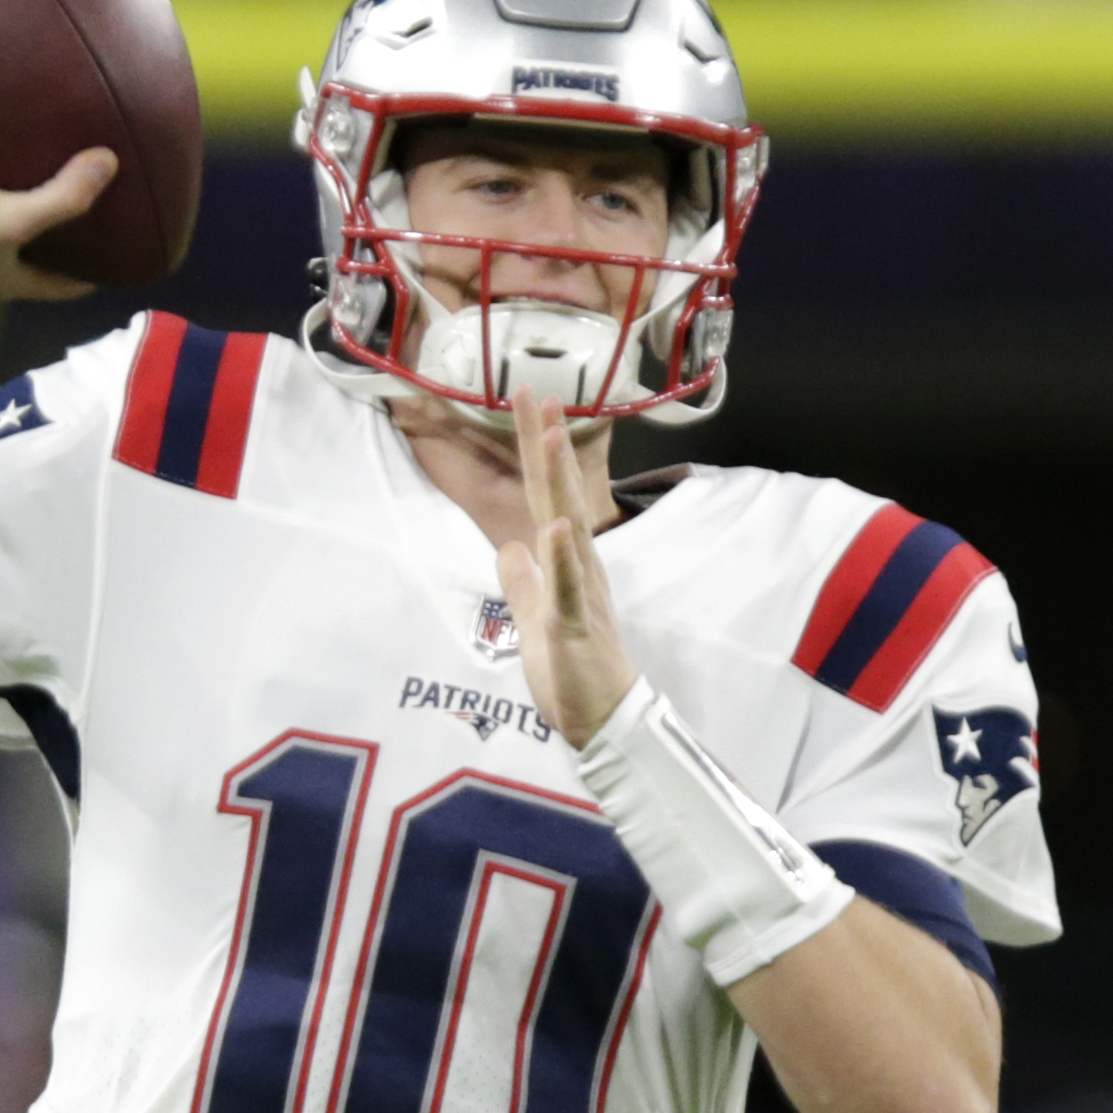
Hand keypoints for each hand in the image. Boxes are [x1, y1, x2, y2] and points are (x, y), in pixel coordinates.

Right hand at [0, 148, 113, 302]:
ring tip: (63, 161)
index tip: (128, 253)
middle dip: (71, 233)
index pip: (66, 285)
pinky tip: (10, 138)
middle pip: (41, 249)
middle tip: (105, 200)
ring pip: (8, 213)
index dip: (98, 274)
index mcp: (9, 279)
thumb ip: (62, 197)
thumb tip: (110, 162)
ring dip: (32, 194)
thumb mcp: (10, 217)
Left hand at [494, 391, 639, 748]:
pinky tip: (559, 528)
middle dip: (546, 444)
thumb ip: (522, 582)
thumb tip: (509, 547)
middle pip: (559, 494)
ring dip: (559, 482)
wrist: (603, 719)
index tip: (531, 404)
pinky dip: (564, 557)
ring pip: (568, 526)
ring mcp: (580, 591)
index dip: (537, 451)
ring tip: (549, 437)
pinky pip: (569, 586)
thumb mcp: (535, 618)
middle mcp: (580, 565)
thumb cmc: (573, 671)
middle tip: (536, 394)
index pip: (550, 495)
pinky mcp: (576, 623)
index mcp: (568, 562)